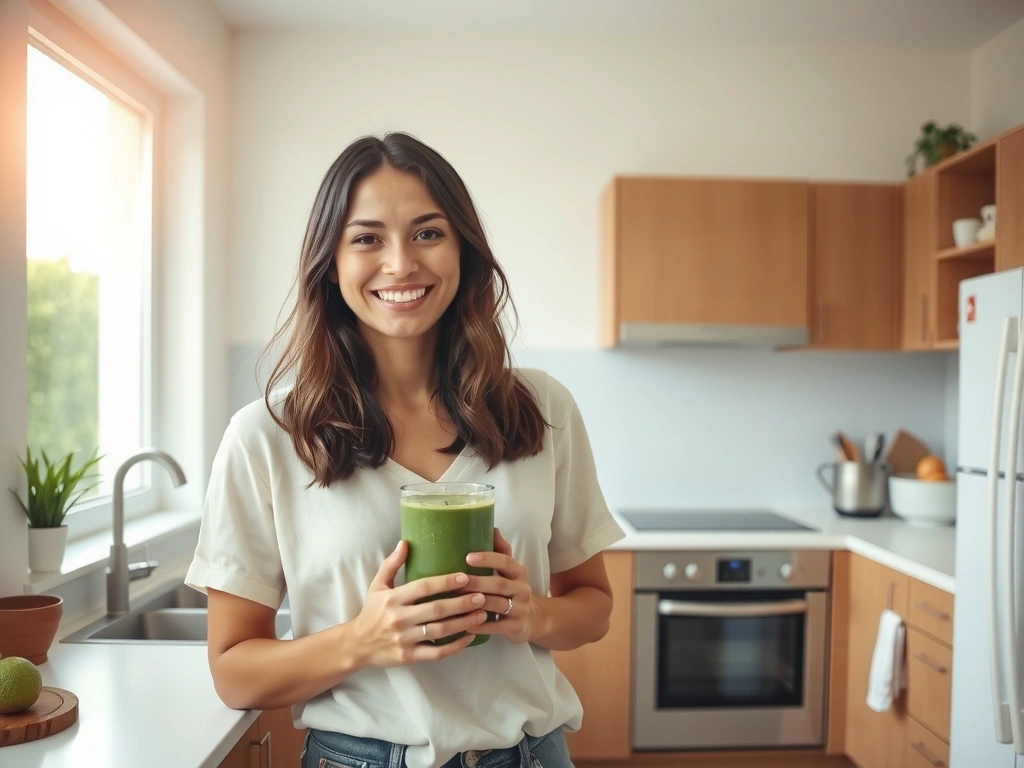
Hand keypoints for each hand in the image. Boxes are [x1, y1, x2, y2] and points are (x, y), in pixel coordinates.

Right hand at [349, 541, 488, 668]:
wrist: (357, 644)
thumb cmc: (372, 611)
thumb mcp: (377, 586)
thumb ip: (391, 564)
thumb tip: (405, 542)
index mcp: (392, 598)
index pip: (423, 587)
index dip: (445, 581)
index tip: (465, 576)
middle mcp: (398, 619)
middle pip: (436, 610)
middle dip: (461, 602)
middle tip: (482, 595)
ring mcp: (404, 639)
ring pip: (439, 631)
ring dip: (464, 623)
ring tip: (483, 614)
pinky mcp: (409, 656)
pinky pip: (436, 652)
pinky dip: (455, 646)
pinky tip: (470, 636)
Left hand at [462, 528, 534, 643]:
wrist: (534, 619)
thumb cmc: (513, 590)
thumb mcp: (510, 571)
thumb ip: (501, 551)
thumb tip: (491, 526)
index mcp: (519, 572)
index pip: (506, 561)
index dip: (488, 558)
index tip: (468, 557)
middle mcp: (522, 589)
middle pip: (499, 584)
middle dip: (478, 581)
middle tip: (458, 579)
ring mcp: (520, 609)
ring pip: (497, 605)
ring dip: (477, 602)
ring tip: (457, 600)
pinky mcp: (516, 627)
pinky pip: (497, 627)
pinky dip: (481, 625)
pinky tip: (465, 624)